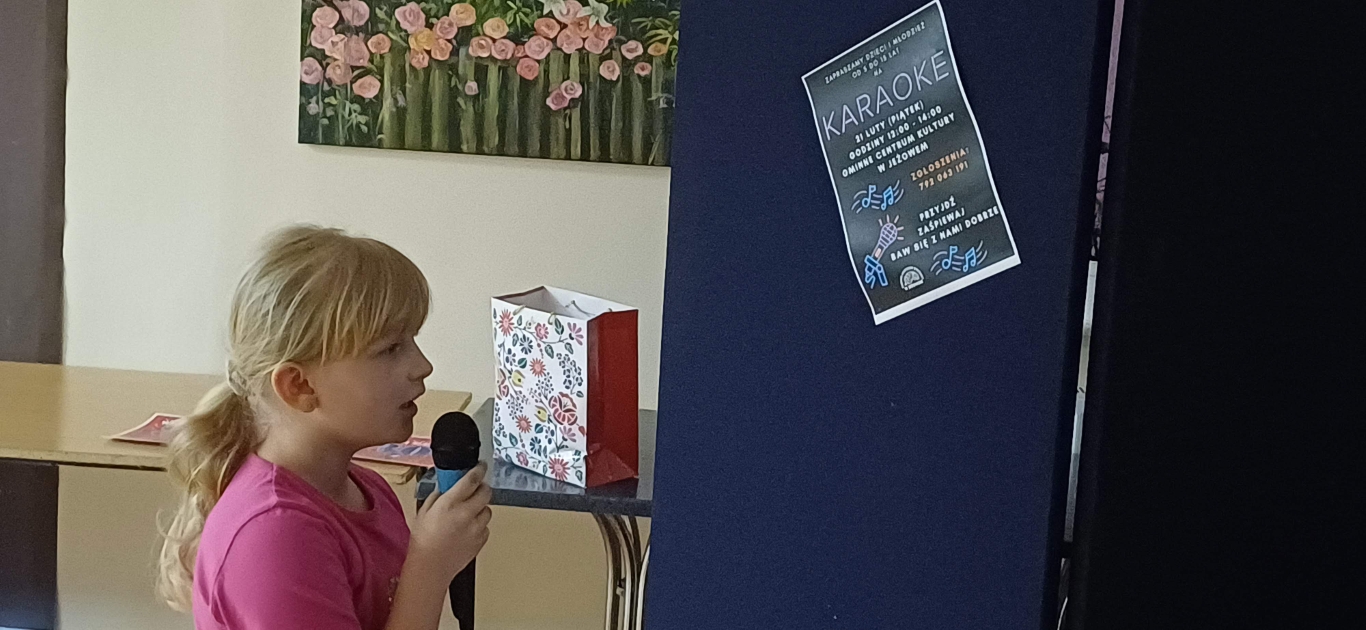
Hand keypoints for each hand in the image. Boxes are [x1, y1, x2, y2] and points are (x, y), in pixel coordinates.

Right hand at [408, 462, 492, 582]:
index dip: (478, 470)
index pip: (472, 479)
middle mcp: (466, 513)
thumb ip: (438, 496)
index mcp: (450, 503)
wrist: (430, 568)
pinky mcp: (481, 540)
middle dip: (482, 488)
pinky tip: (467, 530)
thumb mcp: (424, 512)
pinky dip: (479, 525)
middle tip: (475, 490)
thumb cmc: (423, 542)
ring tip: (467, 515)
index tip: (481, 466)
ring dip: (480, 508)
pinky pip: (486, 526)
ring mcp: (476, 527)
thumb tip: (447, 486)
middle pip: (486, 492)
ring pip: (487, 510)